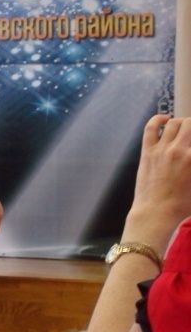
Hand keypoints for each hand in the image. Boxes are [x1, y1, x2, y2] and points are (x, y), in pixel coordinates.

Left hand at [124, 115, 190, 250]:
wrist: (156, 212)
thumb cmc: (182, 204)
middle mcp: (181, 150)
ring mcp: (162, 149)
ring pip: (174, 123)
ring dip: (182, 122)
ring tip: (184, 127)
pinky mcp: (147, 151)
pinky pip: (151, 127)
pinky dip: (158, 119)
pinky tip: (164, 119)